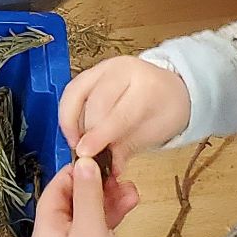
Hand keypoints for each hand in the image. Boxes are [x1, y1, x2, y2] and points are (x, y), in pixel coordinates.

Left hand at [31, 158, 144, 236]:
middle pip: (71, 201)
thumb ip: (88, 193)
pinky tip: (131, 201)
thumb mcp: (91, 228)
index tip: (93, 160)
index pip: (52, 194)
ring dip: (108, 197)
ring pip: (89, 211)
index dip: (72, 175)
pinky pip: (100, 224)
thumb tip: (84, 161)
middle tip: (116, 174)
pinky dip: (113, 212)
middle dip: (95, 186)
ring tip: (130, 187)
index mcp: (44, 234)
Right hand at [58, 55, 192, 173]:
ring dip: (69, 120)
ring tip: (75, 142)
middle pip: (94, 101)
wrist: (169, 89)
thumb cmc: (164, 110)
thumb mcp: (154, 133)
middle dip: (85, 130)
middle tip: (83, 154)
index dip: (99, 135)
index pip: (119, 112)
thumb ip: (127, 148)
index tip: (85, 154)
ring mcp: (104, 67)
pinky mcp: (91, 71)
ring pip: (75, 92)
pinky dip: (67, 112)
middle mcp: (123, 70)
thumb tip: (108, 168)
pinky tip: (73, 129)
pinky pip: (71, 90)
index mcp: (146, 86)